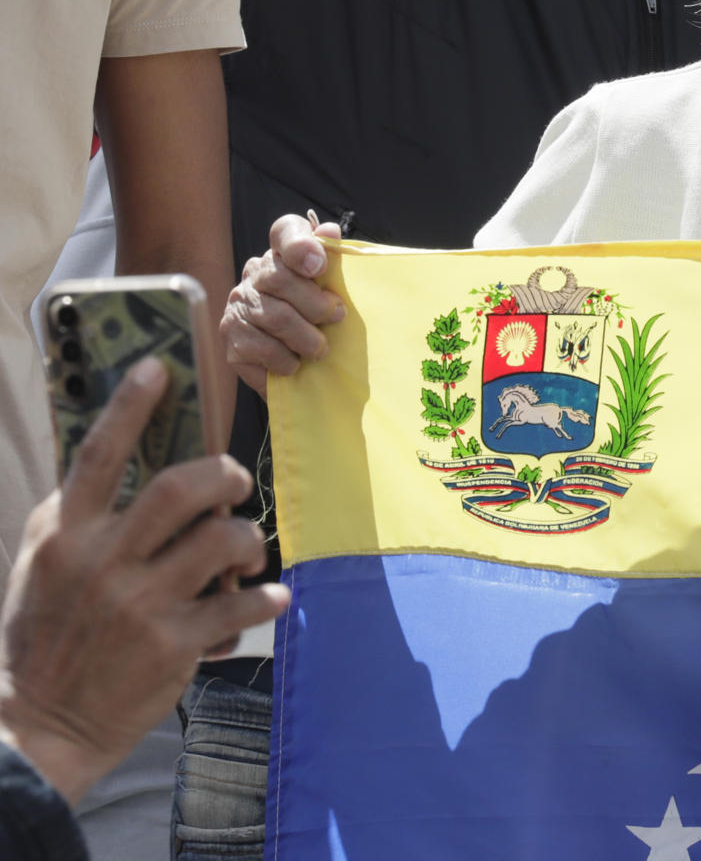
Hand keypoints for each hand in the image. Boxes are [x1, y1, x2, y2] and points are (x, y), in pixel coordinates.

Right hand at [0, 359, 288, 803]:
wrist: (42, 722)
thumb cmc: (48, 631)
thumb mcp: (43, 562)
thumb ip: (78, 510)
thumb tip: (119, 449)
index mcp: (67, 535)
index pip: (99, 455)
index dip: (131, 406)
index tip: (158, 368)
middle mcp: (104, 562)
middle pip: (182, 488)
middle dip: (224, 475)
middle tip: (234, 482)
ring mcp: (141, 604)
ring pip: (224, 540)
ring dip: (247, 539)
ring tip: (244, 553)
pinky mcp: (174, 645)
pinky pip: (243, 603)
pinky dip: (266, 596)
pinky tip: (268, 597)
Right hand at [222, 214, 344, 393]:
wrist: (298, 363)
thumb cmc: (318, 319)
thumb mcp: (331, 291)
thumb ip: (333, 261)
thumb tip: (331, 231)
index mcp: (282, 255)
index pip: (284, 232)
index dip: (301, 244)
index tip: (319, 266)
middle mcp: (254, 276)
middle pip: (279, 278)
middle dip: (315, 303)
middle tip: (337, 317)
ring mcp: (238, 307)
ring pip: (274, 317)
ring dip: (306, 338)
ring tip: (320, 349)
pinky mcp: (231, 340)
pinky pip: (262, 349)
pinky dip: (286, 360)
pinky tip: (294, 363)